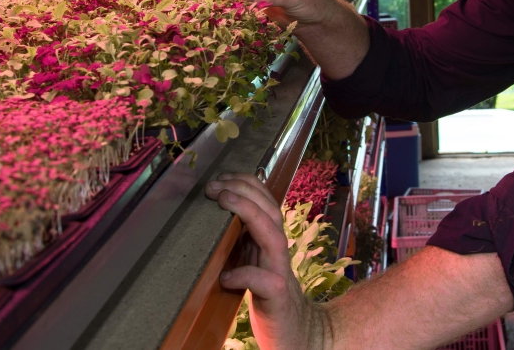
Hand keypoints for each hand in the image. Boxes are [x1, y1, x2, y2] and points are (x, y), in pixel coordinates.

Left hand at [205, 172, 325, 349]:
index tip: (220, 180)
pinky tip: (226, 276)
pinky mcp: (277, 297)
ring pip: (272, 235)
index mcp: (271, 240)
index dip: (245, 185)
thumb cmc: (270, 297)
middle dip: (244, 191)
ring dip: (249, 213)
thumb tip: (217, 219)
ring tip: (224, 202)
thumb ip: (245, 242)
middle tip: (215, 186)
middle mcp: (279, 251)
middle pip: (270, 210)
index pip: (265, 201)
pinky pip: (263, 280)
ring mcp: (281, 272)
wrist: (298, 333)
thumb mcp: (255, 262)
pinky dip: (244, 274)